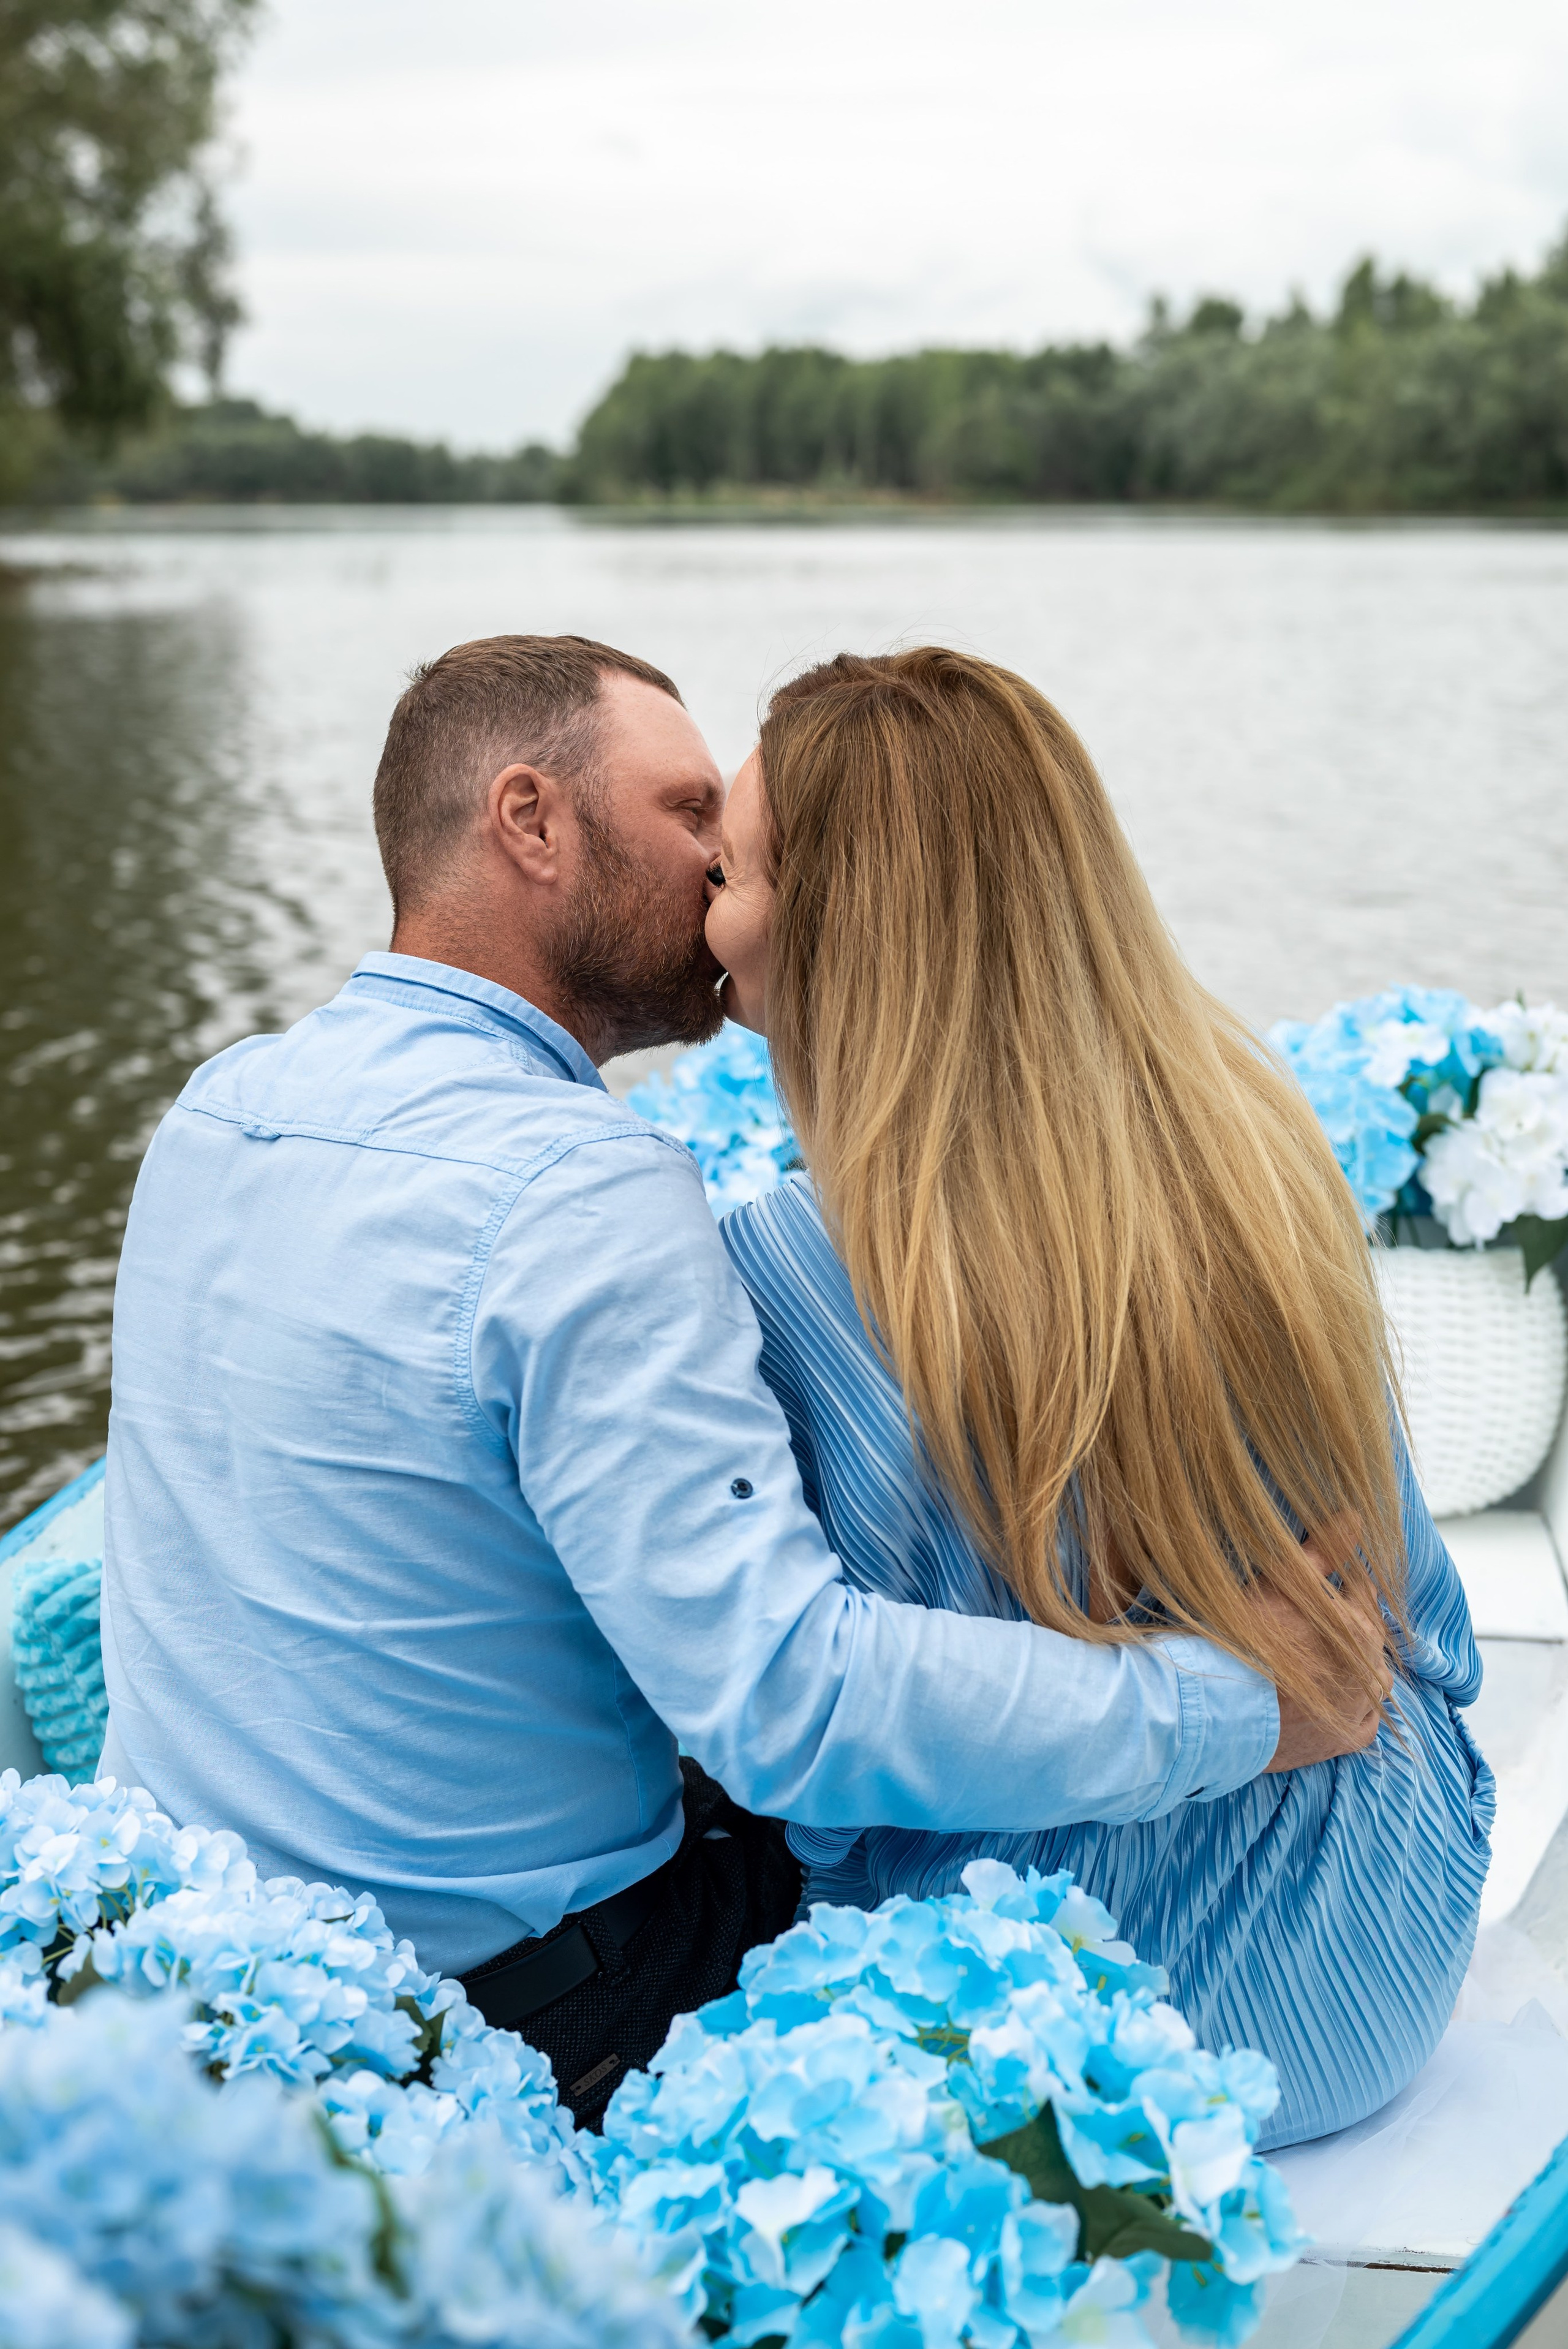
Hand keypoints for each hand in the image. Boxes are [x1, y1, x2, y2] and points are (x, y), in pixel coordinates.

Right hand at [1262, 1515, 1393, 1772]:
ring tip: (1323, 1660)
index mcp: (1358, 1626)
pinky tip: (1333, 1700)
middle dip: (1348, 1624)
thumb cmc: (1247, 1638)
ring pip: (1374, 1680)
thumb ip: (1324, 1547)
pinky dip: (1355, 1710)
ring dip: (1356, 1667)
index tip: (1320, 1586)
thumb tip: (1357, 1514)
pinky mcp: (1344, 1739)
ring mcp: (1359, 1708)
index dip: (1341, 1584)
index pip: (1362, 1592)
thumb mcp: (1283, 1580)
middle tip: (1312, 1622)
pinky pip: (1365, 1723)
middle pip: (1370, 1635)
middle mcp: (1369, 1668)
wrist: (1221, 1705)